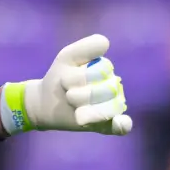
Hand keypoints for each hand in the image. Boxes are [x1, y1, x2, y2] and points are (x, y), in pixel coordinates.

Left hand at [0, 34, 132, 135]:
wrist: (47, 103)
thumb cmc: (59, 77)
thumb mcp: (67, 57)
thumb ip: (86, 47)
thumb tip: (106, 43)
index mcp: (106, 70)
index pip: (103, 71)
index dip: (79, 77)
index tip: (65, 79)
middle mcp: (113, 88)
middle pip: (107, 90)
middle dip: (80, 94)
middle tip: (68, 95)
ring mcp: (112, 107)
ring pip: (110, 109)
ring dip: (87, 110)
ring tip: (74, 107)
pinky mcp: (106, 125)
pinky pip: (121, 125)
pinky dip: (122, 124)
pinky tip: (120, 123)